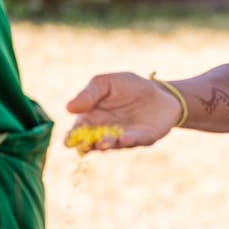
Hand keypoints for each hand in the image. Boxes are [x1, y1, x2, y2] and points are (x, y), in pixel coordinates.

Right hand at [65, 72, 181, 149]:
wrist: (160, 91)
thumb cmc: (128, 87)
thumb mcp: (105, 83)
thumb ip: (89, 94)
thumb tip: (69, 108)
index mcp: (92, 118)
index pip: (78, 131)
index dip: (72, 137)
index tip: (69, 141)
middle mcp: (106, 132)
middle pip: (92, 143)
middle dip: (88, 145)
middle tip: (84, 146)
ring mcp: (124, 137)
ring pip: (112, 144)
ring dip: (107, 143)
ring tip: (103, 141)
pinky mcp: (143, 138)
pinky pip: (134, 140)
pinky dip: (128, 140)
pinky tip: (123, 137)